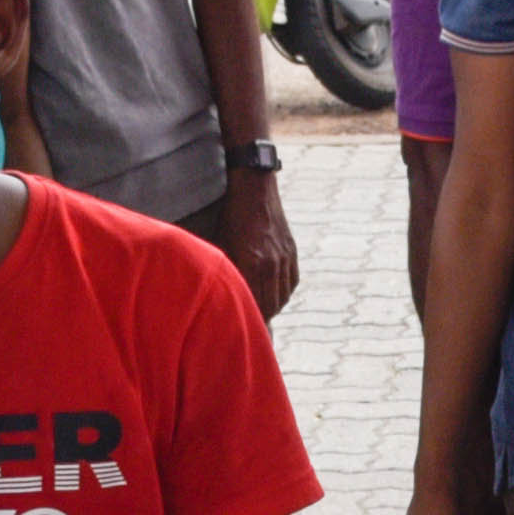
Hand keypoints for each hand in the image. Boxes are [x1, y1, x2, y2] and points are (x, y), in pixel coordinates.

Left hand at [213, 169, 298, 317]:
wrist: (253, 185)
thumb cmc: (229, 215)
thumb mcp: (222, 244)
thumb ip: (228, 272)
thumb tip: (227, 295)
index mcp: (252, 263)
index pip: (255, 304)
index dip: (250, 320)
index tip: (242, 329)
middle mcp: (272, 263)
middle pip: (271, 305)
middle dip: (261, 318)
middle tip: (251, 327)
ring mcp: (284, 257)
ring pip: (282, 296)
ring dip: (272, 307)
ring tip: (262, 313)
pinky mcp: (291, 250)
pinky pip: (292, 282)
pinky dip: (283, 293)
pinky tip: (274, 296)